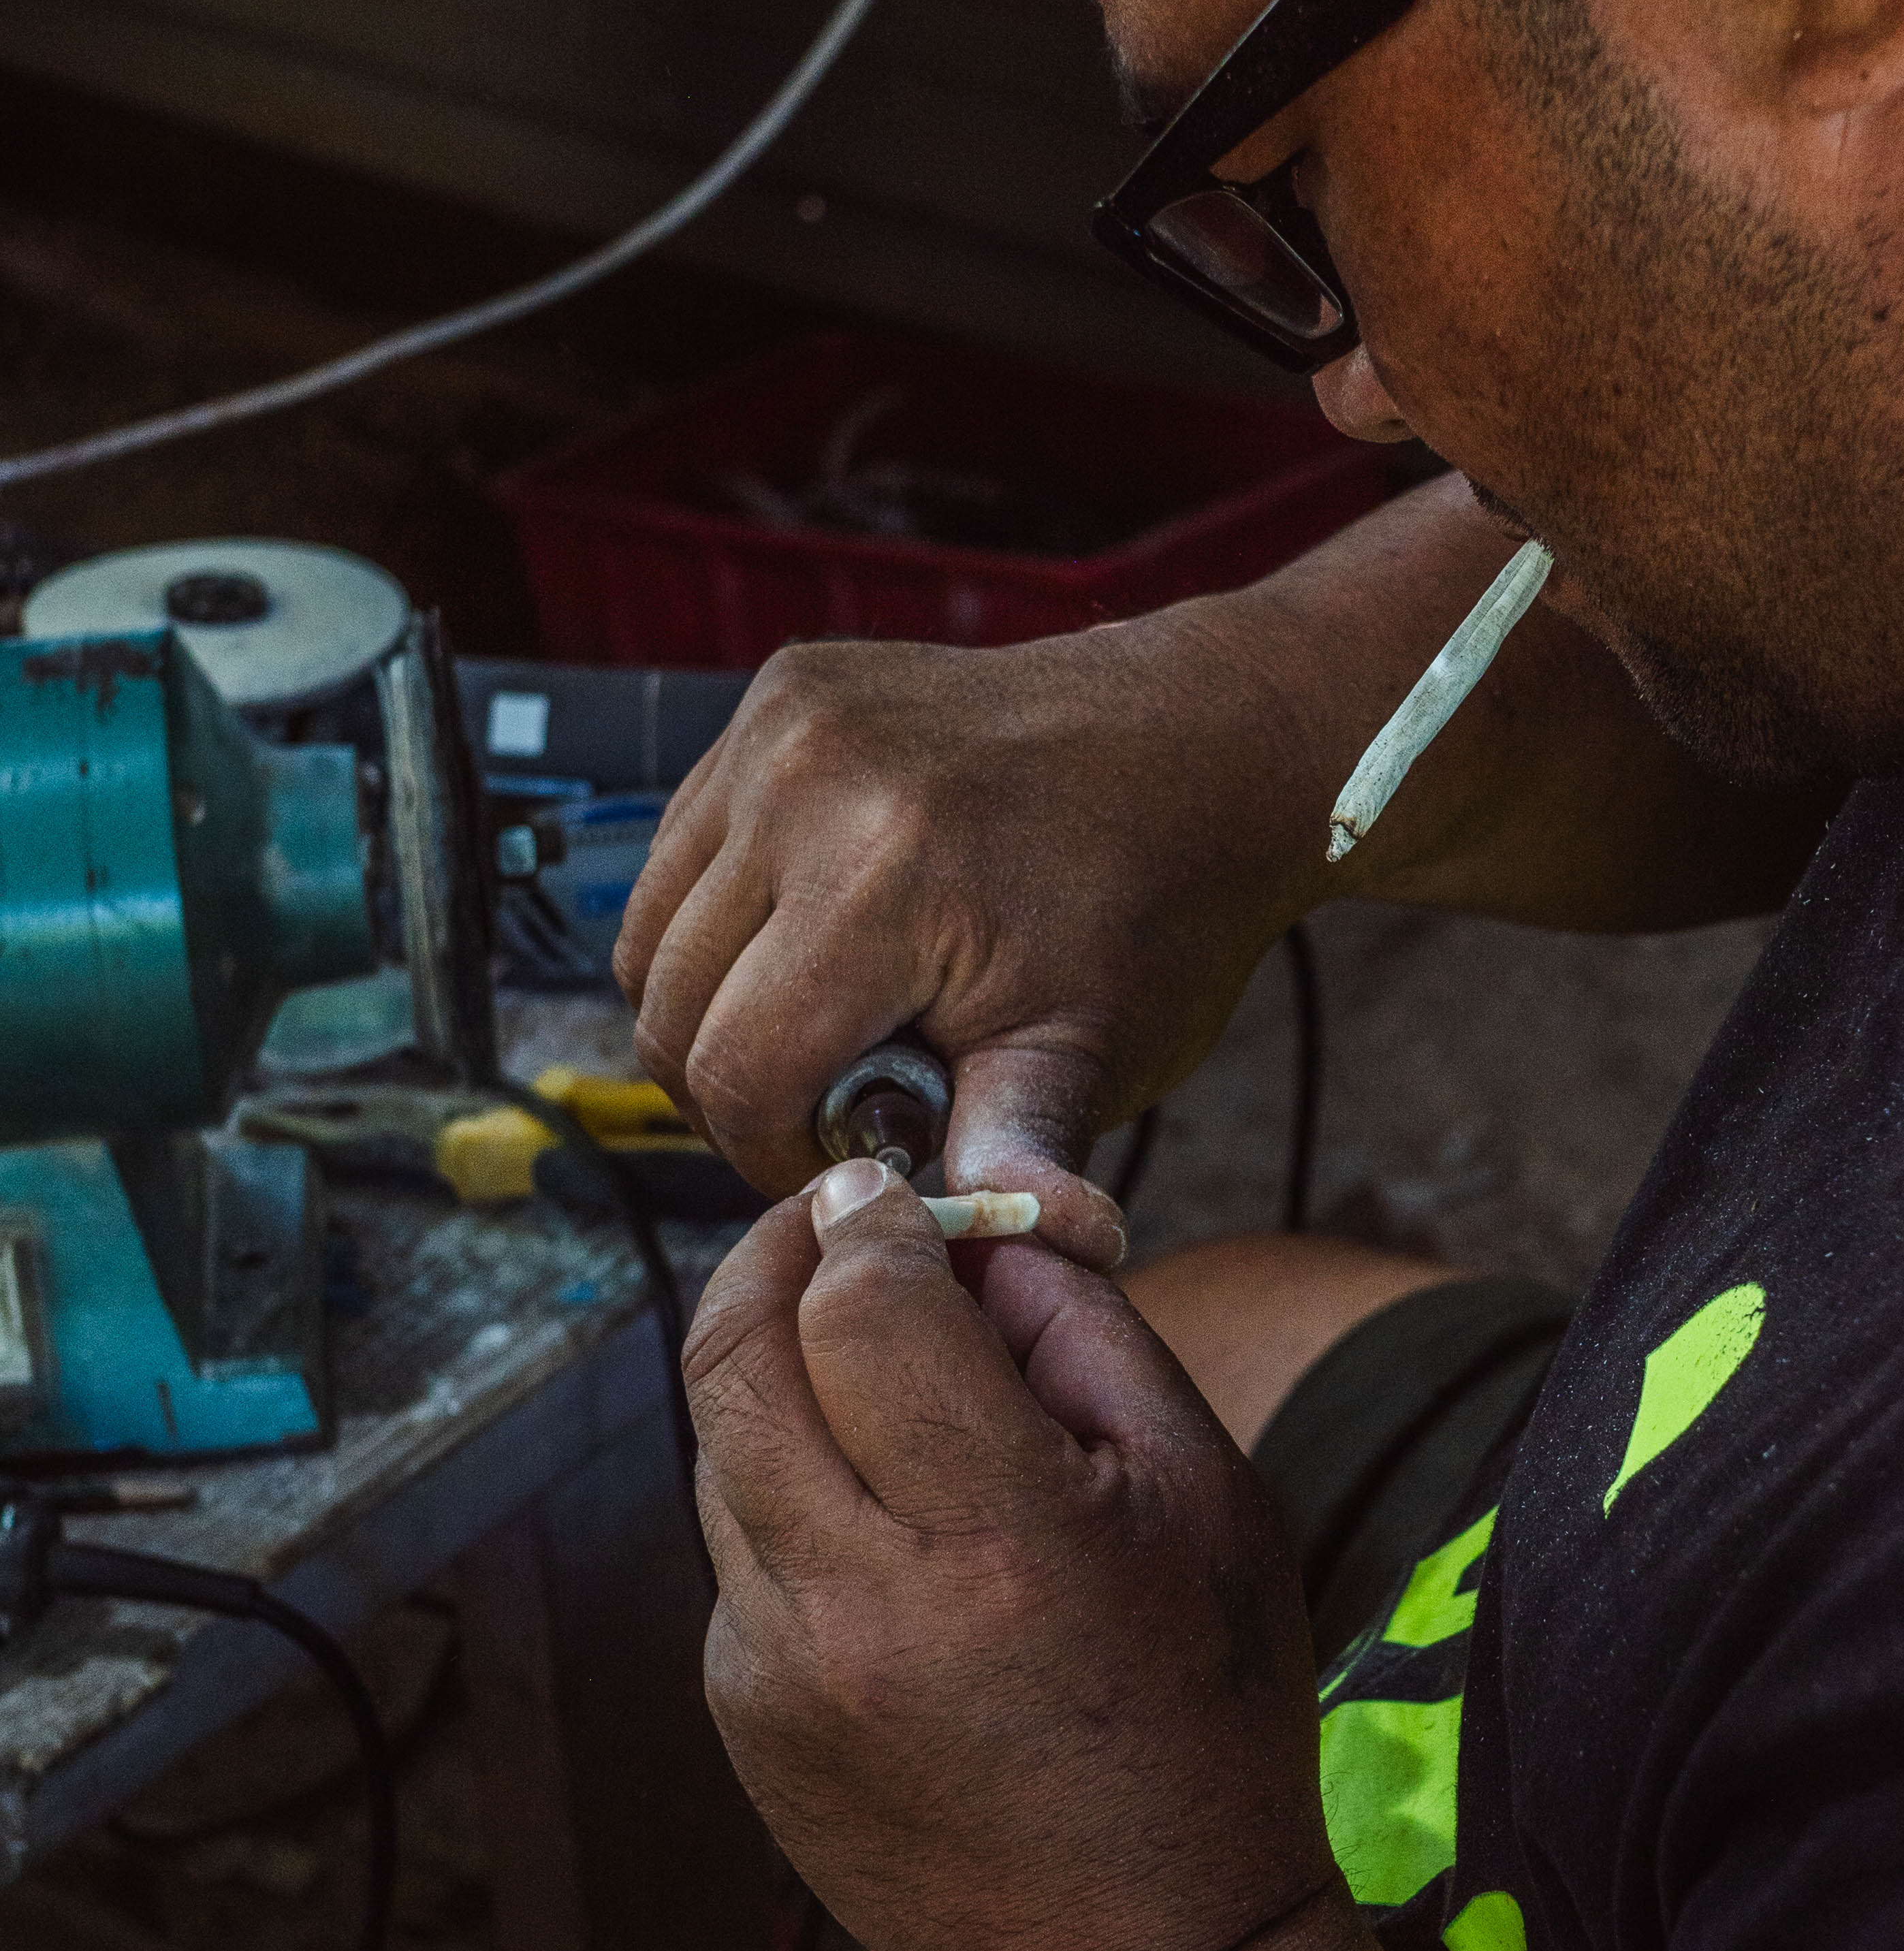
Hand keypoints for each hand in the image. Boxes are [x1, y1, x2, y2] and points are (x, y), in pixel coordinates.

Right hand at [616, 611, 1318, 1253]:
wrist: (1205, 742)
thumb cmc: (1157, 906)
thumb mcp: (1092, 1052)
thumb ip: (1012, 1158)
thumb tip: (1015, 1257)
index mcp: (883, 874)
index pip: (736, 1073)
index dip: (775, 1155)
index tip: (850, 1165)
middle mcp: (806, 779)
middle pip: (670, 1009)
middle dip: (739, 1090)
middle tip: (837, 1107)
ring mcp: (781, 723)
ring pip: (652, 933)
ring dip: (713, 1008)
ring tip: (823, 1030)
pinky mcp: (779, 693)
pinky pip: (683, 850)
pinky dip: (722, 921)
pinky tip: (816, 947)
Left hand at [685, 1163, 1344, 1950]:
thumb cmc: (1204, 1717)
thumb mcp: (1205, 1496)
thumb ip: (1090, 1337)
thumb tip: (982, 1238)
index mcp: (996, 1535)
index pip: (859, 1302)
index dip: (869, 1217)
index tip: (890, 1188)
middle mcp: (856, 1603)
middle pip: (732, 1353)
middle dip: (773, 1256)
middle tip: (827, 1220)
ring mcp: (776, 1670)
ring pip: (720, 1445)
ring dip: (778, 1373)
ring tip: (876, 1371)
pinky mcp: (742, 1717)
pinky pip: (737, 1549)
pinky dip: (790, 1493)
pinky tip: (888, 1527)